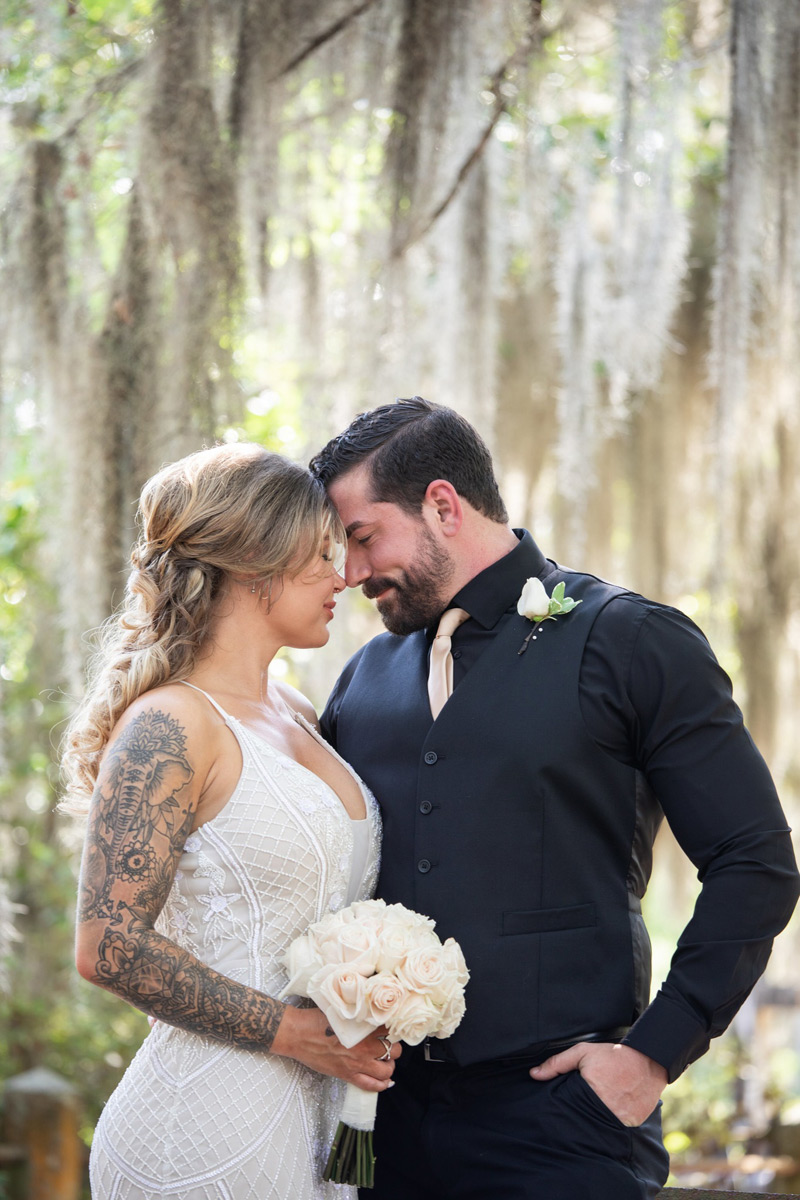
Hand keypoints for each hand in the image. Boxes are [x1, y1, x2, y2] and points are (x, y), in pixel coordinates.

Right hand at [271, 1005, 401, 1091]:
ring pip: (386, 1070)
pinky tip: (385, 1080)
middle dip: (395, 1047)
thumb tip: (369, 1011)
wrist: (298, 1034)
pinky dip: (382, 1085)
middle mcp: (363, 1047)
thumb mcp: (341, 1010)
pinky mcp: (347, 1075)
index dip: (394, 1028)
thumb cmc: (315, 1020)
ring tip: (387, 1060)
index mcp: (362, 1028)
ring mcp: (356, 1063)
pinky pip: (371, 1085)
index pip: (390, 1028)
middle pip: (393, 1050)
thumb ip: (358, 1013)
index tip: (392, 1028)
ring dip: (390, 1065)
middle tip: (391, 1044)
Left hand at [529, 1041, 666, 1126]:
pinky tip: (614, 1111)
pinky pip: (621, 1128)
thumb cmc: (613, 1055)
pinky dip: (616, 1122)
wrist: (648, 1059)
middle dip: (582, 1117)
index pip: (571, 1111)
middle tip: (582, 1110)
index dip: (567, 1112)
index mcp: (590, 1094)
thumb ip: (557, 1063)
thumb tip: (534, 1074)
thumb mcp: (582, 1052)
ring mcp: (622, 1119)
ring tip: (597, 1112)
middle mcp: (607, 1110)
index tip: (564, 1111)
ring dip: (599, 1121)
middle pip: (586, 1121)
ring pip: (603, 1127)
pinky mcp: (635, 1122)